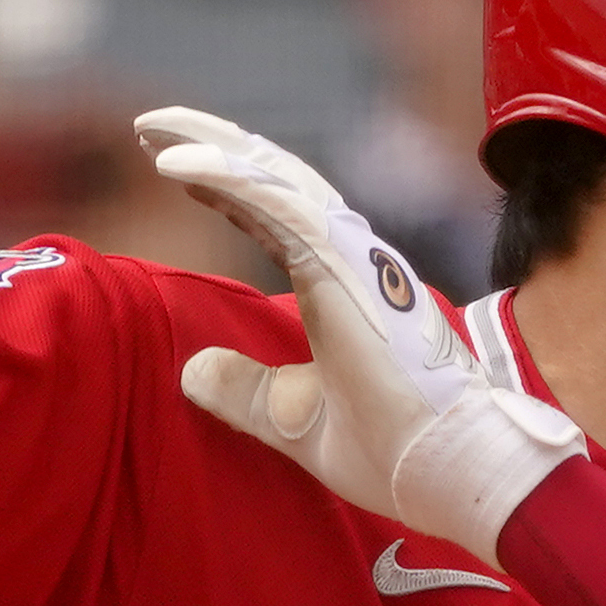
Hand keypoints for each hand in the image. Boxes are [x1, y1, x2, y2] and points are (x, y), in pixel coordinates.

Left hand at [145, 106, 584, 560]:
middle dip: (214, 148)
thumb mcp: (293, 417)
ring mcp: (353, 255)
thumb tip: (191, 370)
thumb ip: (245, 389)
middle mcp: (351, 256)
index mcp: (342, 282)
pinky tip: (178, 164)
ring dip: (213, 148)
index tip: (175, 169)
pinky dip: (227, 177)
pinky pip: (278, 204)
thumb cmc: (396, 447)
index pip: (276, 214)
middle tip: (151, 131)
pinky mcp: (348, 266)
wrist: (454, 473)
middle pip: (274, 180)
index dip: (226, 187)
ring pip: (275, 178)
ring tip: (154, 132)